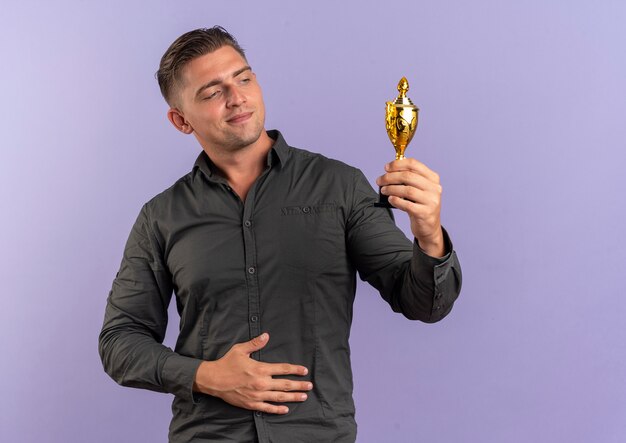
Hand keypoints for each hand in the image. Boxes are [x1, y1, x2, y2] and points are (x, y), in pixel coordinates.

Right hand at [193, 333, 312, 413]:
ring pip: (279, 397)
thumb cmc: (227, 363)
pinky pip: (267, 408)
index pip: (283, 369)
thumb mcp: (240, 349)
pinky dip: (277, 409)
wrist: (213, 380)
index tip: (304, 371)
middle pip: (285, 385)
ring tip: (303, 397)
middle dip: (299, 385)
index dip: (295, 370)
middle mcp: (261, 383)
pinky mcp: (251, 404)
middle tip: (310, 386)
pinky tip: (285, 409)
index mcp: (260, 369)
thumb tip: (266, 335)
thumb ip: (255, 343)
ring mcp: (257, 395)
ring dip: (293, 397)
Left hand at [376, 158, 445, 256]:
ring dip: (391, 189)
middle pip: (408, 176)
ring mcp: (431, 201)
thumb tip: (390, 170)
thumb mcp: (419, 189)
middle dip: (390, 177)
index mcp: (433, 178)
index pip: (414, 164)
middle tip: (380, 181)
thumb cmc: (420, 205)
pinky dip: (396, 200)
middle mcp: (434, 188)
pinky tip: (390, 199)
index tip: (386, 167)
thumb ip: (409, 179)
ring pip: (407, 190)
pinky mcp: (425, 213)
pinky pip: (407, 204)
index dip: (397, 164)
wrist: (429, 227)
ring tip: (383, 190)